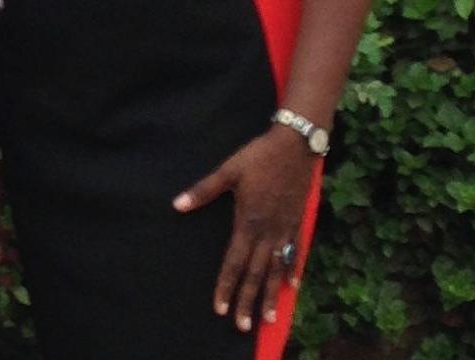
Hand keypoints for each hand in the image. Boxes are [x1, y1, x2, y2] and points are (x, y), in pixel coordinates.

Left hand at [173, 124, 315, 334]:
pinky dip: (292, 271)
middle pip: (255, 273)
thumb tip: (177, 205)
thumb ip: (204, 190)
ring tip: (267, 319)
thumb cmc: (259, 156)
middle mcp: (267, 232)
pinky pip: (294, 253)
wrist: (296, 145)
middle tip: (242, 327)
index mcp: (248, 222)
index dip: (227, 286)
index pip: (234, 262)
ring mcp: (284, 229)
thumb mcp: (229, 170)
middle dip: (247, 301)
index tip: (221, 308)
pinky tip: (291, 287)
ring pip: (276, 270)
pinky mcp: (297, 222)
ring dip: (270, 295)